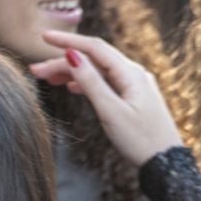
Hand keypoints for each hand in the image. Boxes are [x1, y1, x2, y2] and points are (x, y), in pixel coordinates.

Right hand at [29, 31, 184, 163]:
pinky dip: (85, 81)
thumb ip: (91, 83)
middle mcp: (133, 74)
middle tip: (35, 70)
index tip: (44, 36)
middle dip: (63, 61)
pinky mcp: (132, 97)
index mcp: (130, 74)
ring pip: (98, 71)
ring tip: (48, 79)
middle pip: (94, 59)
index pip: (94, 48)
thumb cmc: (141, 140)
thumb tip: (72, 55)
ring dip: (72, 72)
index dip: (68, 41)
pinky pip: (105, 82)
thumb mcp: (111, 112)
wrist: (166, 163)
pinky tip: (72, 87)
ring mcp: (134, 85)